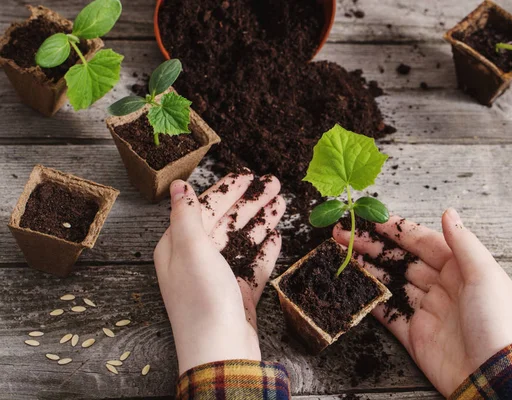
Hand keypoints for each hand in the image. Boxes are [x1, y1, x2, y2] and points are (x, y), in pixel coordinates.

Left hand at [154, 171, 285, 373]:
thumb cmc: (202, 299)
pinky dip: (265, 250)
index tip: (248, 175)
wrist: (221, 351)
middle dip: (250, 202)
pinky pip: (253, 265)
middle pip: (226, 222)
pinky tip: (277, 237)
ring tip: (281, 202)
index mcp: (178, 247)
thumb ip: (187, 214)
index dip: (227, 190)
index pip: (204, 209)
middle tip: (274, 183)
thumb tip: (179, 186)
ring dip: (261, 221)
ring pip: (242, 241)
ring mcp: (218, 277)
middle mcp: (196, 260)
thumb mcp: (191, 249)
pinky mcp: (238, 293)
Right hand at [333, 208, 511, 396]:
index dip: (396, 230)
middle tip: (345, 234)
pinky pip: (387, 313)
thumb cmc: (497, 322)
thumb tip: (449, 212)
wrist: (494, 376)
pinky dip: (371, 300)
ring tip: (342, 254)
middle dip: (373, 246)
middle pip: (401, 260)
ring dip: (368, 268)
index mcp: (460, 268)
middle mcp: (441, 286)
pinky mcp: (413, 334)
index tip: (372, 219)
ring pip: (391, 282)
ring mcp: (425, 310)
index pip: (422, 241)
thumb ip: (463, 243)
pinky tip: (354, 286)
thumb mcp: (486, 276)